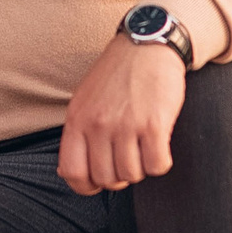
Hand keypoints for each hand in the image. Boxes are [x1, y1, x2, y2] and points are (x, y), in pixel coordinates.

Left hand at [57, 35, 186, 195]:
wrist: (147, 46)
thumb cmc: (116, 75)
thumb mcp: (84, 101)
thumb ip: (77, 134)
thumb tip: (71, 173)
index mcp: (77, 120)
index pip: (72, 173)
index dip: (87, 186)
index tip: (99, 182)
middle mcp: (98, 124)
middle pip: (106, 179)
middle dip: (119, 176)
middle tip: (127, 158)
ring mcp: (126, 125)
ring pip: (132, 175)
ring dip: (141, 168)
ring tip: (142, 148)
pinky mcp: (155, 124)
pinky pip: (157, 165)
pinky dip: (160, 162)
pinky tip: (159, 146)